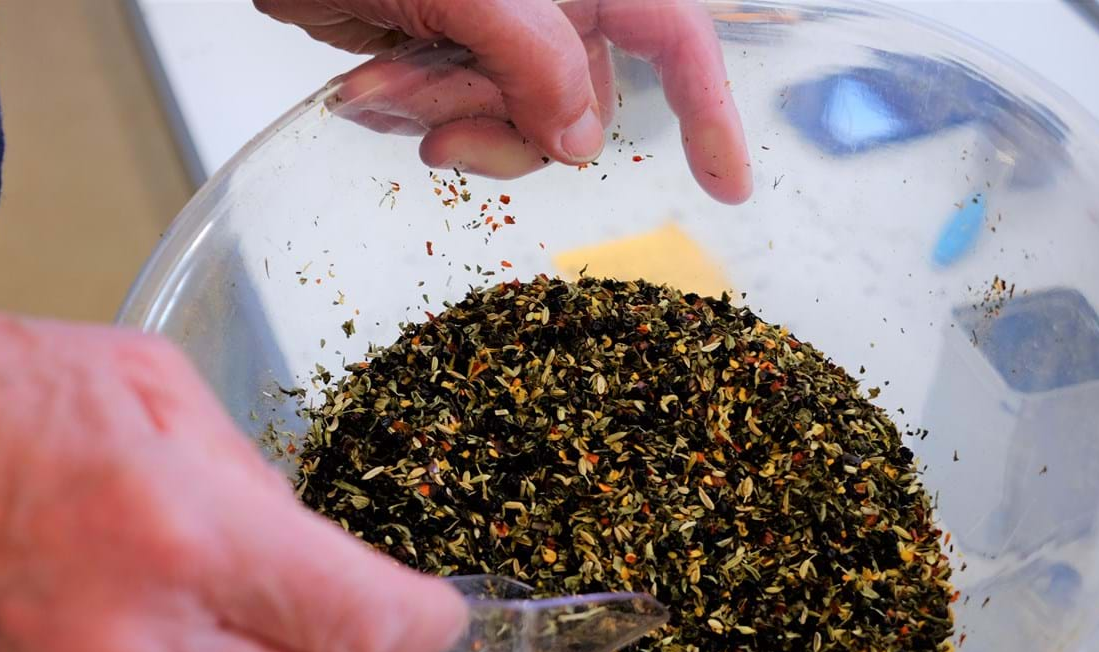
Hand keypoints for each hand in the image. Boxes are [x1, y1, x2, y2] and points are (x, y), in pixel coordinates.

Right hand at [0, 287, 465, 651]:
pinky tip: (81, 611)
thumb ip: (248, 477)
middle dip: (323, 646)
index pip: (355, 620)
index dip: (416, 625)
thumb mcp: (144, 384)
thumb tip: (304, 549)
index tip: (434, 621)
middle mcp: (133, 639)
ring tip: (133, 571)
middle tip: (289, 590)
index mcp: (176, 530)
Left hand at [257, 0, 752, 202]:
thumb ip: (533, 57)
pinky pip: (464, 120)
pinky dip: (417, 115)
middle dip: (506, 130)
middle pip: (581, 108)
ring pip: (518, 127)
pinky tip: (373, 81)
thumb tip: (582, 138)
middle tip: (438, 133)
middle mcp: (554, 7)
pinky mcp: (455, 60)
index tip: (726, 186)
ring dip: (447, 121)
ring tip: (383, 85)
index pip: (675, 36)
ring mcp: (503, 35)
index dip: (709, 110)